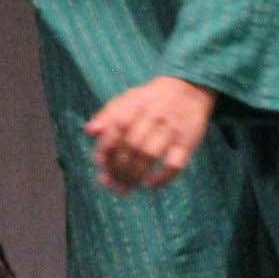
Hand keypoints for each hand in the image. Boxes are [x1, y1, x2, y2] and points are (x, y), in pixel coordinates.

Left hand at [84, 75, 214, 192]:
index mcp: (136, 103)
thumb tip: (89, 131)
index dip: (106, 146)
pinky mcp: (189, 143)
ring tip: (125, 187)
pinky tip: (148, 184)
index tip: (100, 162)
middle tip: (111, 182)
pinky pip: (175, 164)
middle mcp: (154, 115)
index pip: (117, 126)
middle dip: (118, 167)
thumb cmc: (151, 99)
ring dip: (134, 175)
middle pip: (132, 144)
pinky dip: (161, 177)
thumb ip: (108, 114)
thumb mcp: (128, 98)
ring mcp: (172, 130)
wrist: (189, 90)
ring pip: (150, 155)